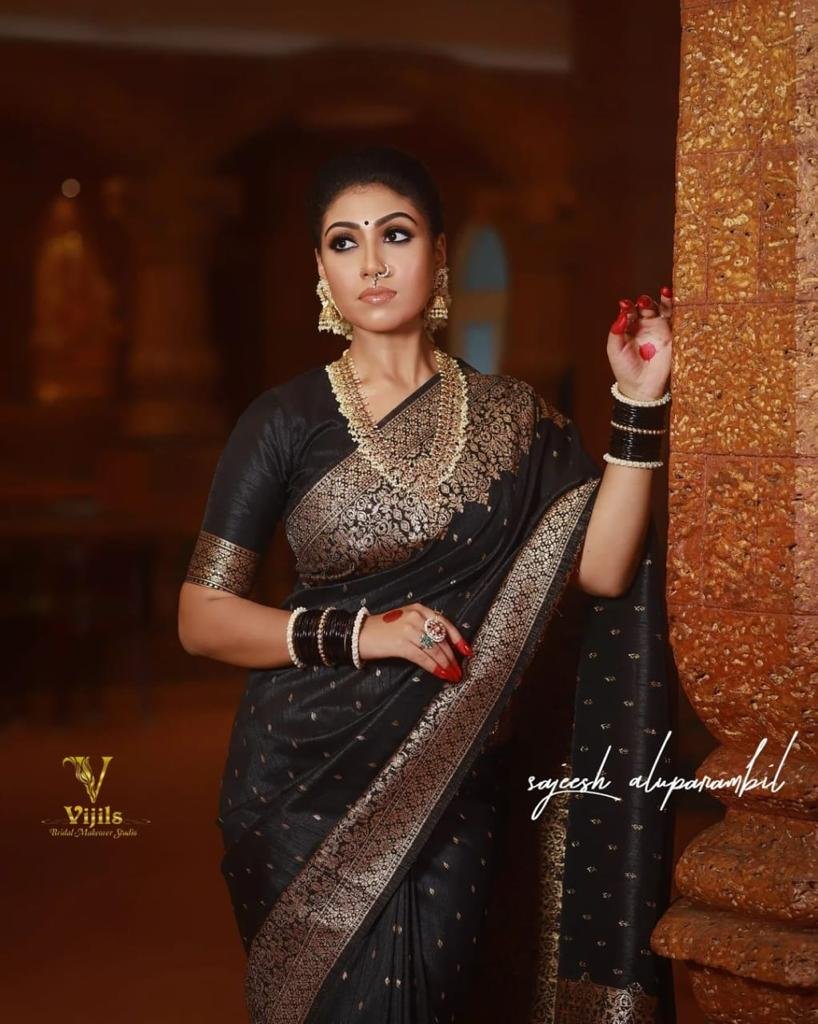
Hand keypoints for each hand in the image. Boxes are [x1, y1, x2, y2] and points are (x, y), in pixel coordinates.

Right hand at [357, 603, 472, 683]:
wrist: (359, 633)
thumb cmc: (383, 629)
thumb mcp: (405, 619)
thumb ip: (423, 627)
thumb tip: (443, 646)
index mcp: (419, 609)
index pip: (445, 623)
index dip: (458, 638)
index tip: (466, 651)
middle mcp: (416, 616)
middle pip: (441, 639)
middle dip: (452, 657)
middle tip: (459, 670)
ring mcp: (409, 629)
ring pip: (434, 649)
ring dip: (445, 665)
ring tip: (452, 675)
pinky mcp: (401, 643)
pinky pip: (423, 657)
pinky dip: (434, 667)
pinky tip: (440, 674)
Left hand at [607, 286, 672, 401]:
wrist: (642, 387)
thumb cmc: (625, 369)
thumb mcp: (615, 349)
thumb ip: (616, 331)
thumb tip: (621, 314)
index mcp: (630, 327)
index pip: (631, 310)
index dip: (629, 307)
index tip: (626, 306)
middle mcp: (646, 326)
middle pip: (647, 305)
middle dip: (645, 301)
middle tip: (643, 303)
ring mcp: (660, 330)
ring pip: (663, 308)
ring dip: (663, 299)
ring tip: (663, 292)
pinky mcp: (673, 336)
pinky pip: (677, 319)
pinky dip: (677, 308)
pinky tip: (676, 301)